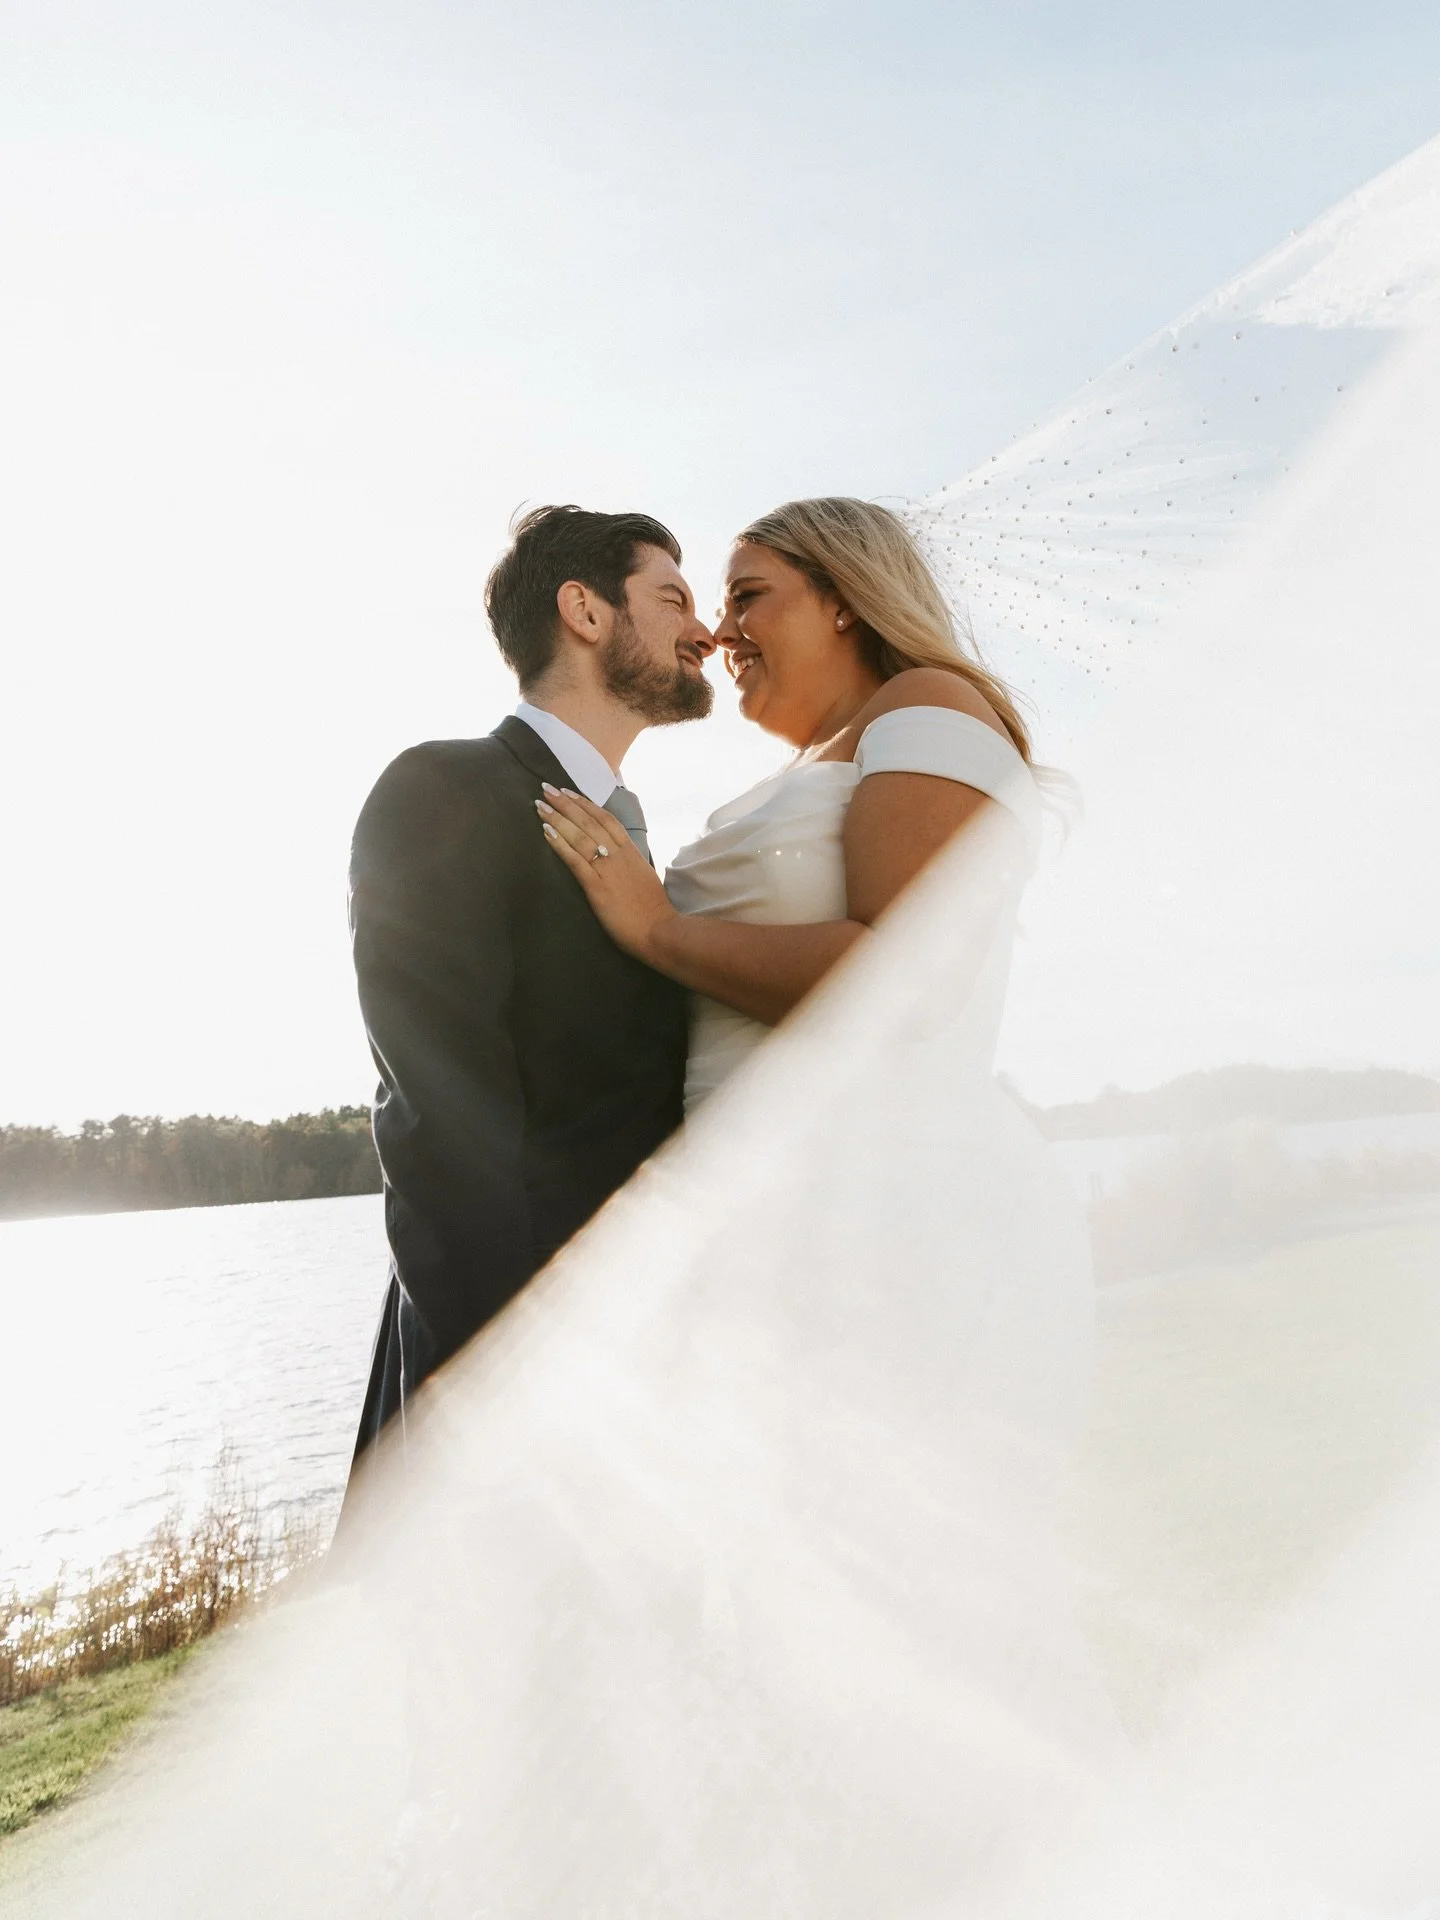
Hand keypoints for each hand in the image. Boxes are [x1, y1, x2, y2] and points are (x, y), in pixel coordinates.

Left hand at [536, 785, 678, 961]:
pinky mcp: (596, 886)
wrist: (657, 930)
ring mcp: (607, 869)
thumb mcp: (643, 876)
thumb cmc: (652, 909)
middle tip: (547, 788)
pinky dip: (560, 844)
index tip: (569, 792)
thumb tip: (616, 855)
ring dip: (558, 818)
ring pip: (580, 836)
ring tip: (541, 805)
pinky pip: (575, 860)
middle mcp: (618, 854)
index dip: (586, 804)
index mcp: (631, 851)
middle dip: (566, 804)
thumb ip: (628, 862)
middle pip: (589, 822)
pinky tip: (547, 832)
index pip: (606, 819)